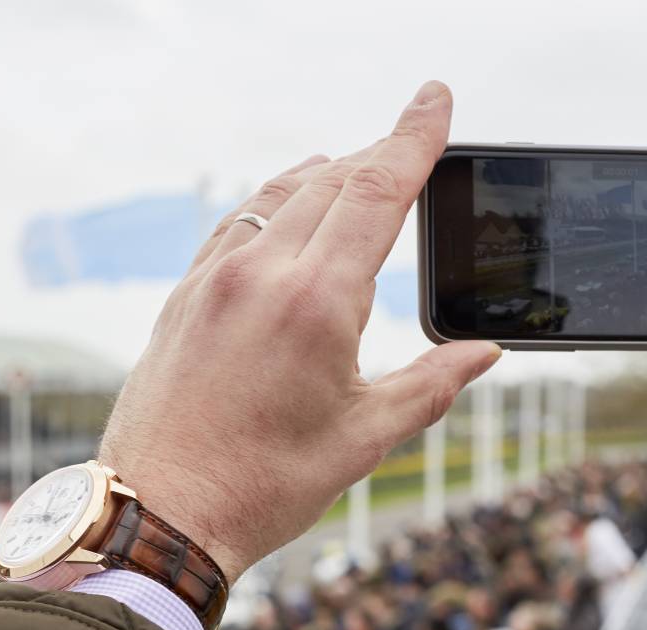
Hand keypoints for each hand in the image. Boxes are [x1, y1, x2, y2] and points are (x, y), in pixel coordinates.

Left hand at [98, 81, 499, 582]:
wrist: (162, 513)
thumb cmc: (263, 485)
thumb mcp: (364, 437)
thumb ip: (432, 385)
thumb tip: (483, 354)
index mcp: (317, 301)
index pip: (378, 190)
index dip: (414, 137)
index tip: (435, 98)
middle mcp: (261, 274)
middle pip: (331, 181)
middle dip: (378, 155)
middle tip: (411, 140)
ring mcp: (214, 281)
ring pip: (278, 196)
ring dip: (324, 174)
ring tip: (355, 168)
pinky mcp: (184, 299)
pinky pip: (235, 225)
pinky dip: (272, 204)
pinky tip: (284, 210)